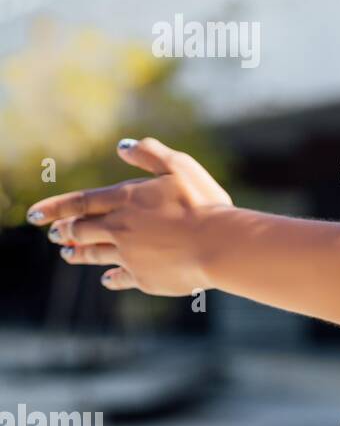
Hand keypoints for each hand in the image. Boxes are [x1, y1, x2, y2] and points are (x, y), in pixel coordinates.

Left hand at [26, 137, 233, 295]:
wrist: (219, 245)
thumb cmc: (203, 203)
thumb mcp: (181, 167)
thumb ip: (150, 153)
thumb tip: (122, 145)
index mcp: (126, 200)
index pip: (79, 203)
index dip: (54, 208)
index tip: (34, 215)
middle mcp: (120, 228)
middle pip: (81, 231)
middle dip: (65, 232)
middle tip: (55, 234)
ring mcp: (130, 256)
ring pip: (94, 255)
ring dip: (79, 254)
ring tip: (68, 255)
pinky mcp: (144, 278)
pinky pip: (120, 278)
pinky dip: (111, 278)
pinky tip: (107, 279)